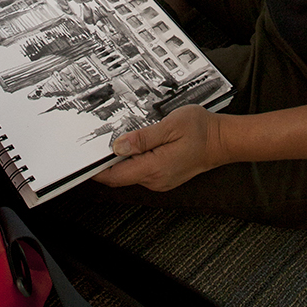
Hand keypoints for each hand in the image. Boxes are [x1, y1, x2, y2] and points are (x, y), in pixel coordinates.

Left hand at [94, 106, 226, 191]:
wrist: (223, 140)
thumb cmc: (201, 130)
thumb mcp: (170, 125)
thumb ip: (142, 138)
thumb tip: (118, 146)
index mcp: (154, 168)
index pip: (115, 175)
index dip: (96, 169)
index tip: (83, 159)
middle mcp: (156, 180)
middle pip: (120, 176)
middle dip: (107, 161)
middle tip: (97, 140)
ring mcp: (161, 180)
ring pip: (130, 173)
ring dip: (121, 159)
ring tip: (118, 137)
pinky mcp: (165, 176)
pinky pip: (141, 171)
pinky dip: (133, 160)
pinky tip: (135, 144)